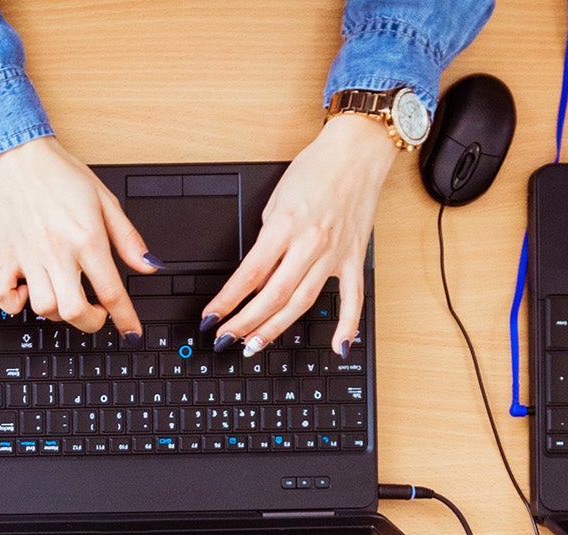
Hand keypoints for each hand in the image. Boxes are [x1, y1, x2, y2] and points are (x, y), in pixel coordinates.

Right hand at [0, 136, 156, 338]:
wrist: (17, 155)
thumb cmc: (60, 175)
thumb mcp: (105, 201)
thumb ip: (128, 239)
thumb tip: (149, 266)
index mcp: (86, 238)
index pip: (111, 292)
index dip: (126, 319)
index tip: (131, 332)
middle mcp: (56, 251)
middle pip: (74, 311)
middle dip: (91, 321)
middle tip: (97, 312)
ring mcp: (28, 256)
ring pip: (42, 307)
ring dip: (58, 312)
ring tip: (66, 296)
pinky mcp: (4, 255)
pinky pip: (1, 294)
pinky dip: (13, 304)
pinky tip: (27, 293)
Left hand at [206, 114, 394, 356]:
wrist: (355, 154)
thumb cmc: (315, 169)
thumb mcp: (276, 199)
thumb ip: (268, 237)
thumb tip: (258, 272)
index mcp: (285, 226)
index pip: (250, 274)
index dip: (227, 301)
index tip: (211, 318)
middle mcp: (309, 243)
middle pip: (272, 295)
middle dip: (245, 322)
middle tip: (226, 340)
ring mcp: (334, 254)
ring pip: (302, 302)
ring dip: (277, 328)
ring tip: (255, 345)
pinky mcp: (353, 258)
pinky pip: (352, 299)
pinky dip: (346, 325)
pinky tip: (336, 347)